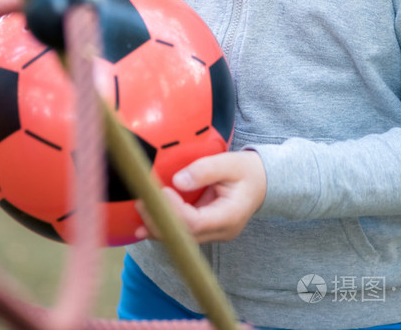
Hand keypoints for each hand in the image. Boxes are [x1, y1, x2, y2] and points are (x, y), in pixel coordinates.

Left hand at [135, 150, 266, 243]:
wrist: (261, 182)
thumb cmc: (247, 171)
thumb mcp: (230, 163)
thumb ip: (205, 170)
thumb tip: (177, 181)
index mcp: (230, 216)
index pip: (196, 223)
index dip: (175, 210)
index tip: (162, 191)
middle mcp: (220, 231)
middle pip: (185, 236)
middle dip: (160, 220)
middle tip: (141, 201)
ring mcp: (213, 233)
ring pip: (181, 238)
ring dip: (158, 225)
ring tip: (139, 210)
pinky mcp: (205, 229)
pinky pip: (182, 232)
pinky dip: (165, 225)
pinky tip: (145, 222)